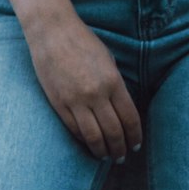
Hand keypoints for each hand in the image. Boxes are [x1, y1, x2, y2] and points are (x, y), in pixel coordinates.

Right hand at [23, 7, 142, 162]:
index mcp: (113, 81)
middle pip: (113, 132)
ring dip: (103, 151)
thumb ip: (115, 84)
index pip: (129, 118)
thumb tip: (121, 108)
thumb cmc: (83, 42)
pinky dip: (84, 141)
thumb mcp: (107, 60)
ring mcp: (76, 101)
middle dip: (120, 148)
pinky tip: (90, 145)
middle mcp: (96, 94)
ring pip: (94, 137)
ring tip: (107, 157)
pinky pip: (75, 130)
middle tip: (122, 156)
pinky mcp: (59, 105)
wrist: (52, 32)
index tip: (136, 144)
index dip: (135, 135)